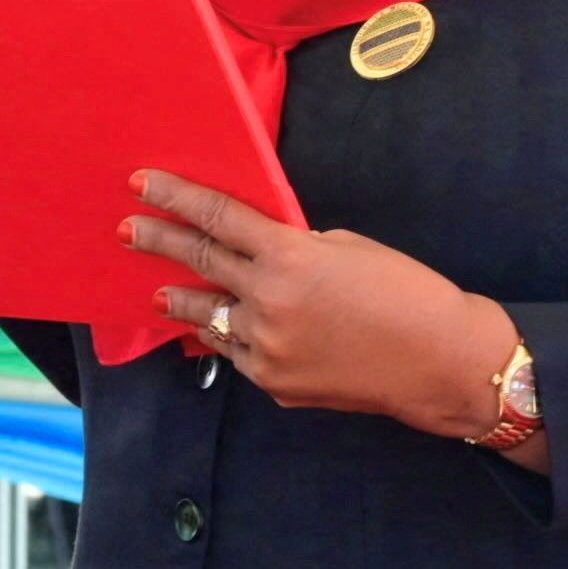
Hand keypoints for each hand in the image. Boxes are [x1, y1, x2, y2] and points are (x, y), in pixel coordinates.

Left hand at [117, 171, 514, 443]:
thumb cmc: (405, 293)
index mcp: (289, 257)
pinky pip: (236, 352)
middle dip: (158, 242)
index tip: (142, 185)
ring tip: (160, 291)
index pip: (217, 218)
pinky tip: (218, 328)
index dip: (176, 198)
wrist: (441, 361)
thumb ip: (294, 248)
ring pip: (208, 317)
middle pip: (198, 263)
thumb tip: (258, 252)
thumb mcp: (347, 248)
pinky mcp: (272, 383)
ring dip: (182, 301)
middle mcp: (267, 302)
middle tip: (127, 230)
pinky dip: (228, 336)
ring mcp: (265, 348)